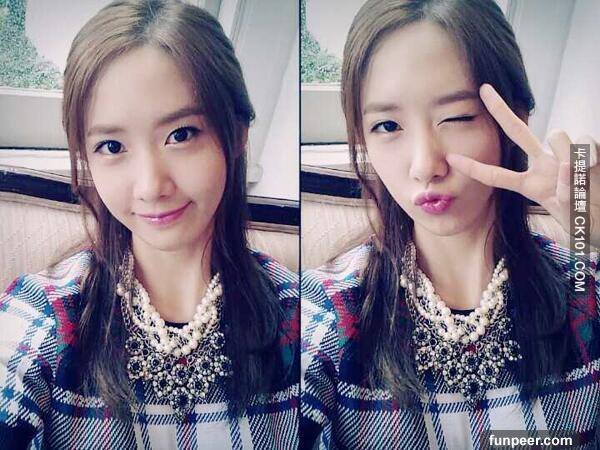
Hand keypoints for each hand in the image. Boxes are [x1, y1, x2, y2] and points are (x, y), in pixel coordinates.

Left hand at [447, 83, 599, 247]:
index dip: (474, 168)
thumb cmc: (586, 221)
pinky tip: (592, 170)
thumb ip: (566, 197)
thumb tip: (564, 166)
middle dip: (501, 110)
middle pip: (518, 132)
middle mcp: (544, 166)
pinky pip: (585, 141)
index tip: (450, 159)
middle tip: (484, 89)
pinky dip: (588, 155)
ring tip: (580, 181)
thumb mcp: (570, 216)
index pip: (496, 175)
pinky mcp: (588, 152)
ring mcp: (565, 157)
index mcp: (529, 185)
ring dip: (567, 154)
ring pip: (557, 134)